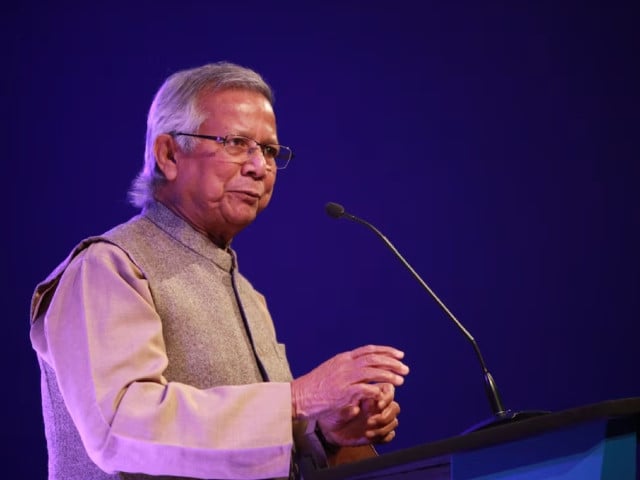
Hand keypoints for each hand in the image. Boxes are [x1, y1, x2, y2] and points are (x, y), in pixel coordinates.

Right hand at [291, 345, 407, 420]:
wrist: (299, 395)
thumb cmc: (315, 386)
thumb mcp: (332, 370)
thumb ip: (347, 368)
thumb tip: (362, 371)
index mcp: (344, 358)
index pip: (369, 350)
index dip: (386, 351)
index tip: (399, 354)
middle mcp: (345, 364)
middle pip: (374, 359)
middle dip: (392, 363)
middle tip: (405, 369)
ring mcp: (344, 378)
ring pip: (372, 371)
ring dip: (388, 375)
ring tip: (401, 381)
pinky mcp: (343, 392)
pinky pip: (364, 389)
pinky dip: (376, 390)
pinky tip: (383, 393)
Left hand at [318, 383, 400, 445]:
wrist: (329, 429)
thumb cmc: (333, 412)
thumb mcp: (339, 405)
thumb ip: (351, 403)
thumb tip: (361, 405)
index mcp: (371, 394)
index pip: (389, 391)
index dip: (387, 397)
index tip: (379, 404)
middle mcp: (377, 406)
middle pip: (394, 407)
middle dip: (385, 416)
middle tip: (370, 421)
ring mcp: (378, 419)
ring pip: (394, 421)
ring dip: (383, 428)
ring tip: (367, 431)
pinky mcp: (378, 433)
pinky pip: (390, 435)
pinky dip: (383, 437)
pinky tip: (369, 436)